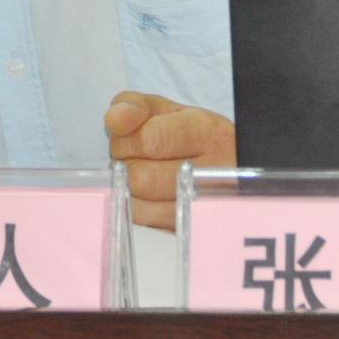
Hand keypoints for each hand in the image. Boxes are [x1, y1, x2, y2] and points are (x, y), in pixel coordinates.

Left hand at [104, 90, 236, 229]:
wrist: (223, 167)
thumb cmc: (186, 136)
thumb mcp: (164, 110)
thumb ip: (134, 105)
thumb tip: (115, 119)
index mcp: (207, 132)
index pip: (150, 139)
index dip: (127, 140)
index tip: (130, 138)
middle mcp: (213, 172)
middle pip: (141, 178)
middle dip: (125, 166)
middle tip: (136, 159)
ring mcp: (205, 209)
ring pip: (139, 207)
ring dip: (128, 191)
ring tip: (144, 177)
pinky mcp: (190, 232)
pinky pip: (145, 227)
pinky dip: (137, 211)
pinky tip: (148, 198)